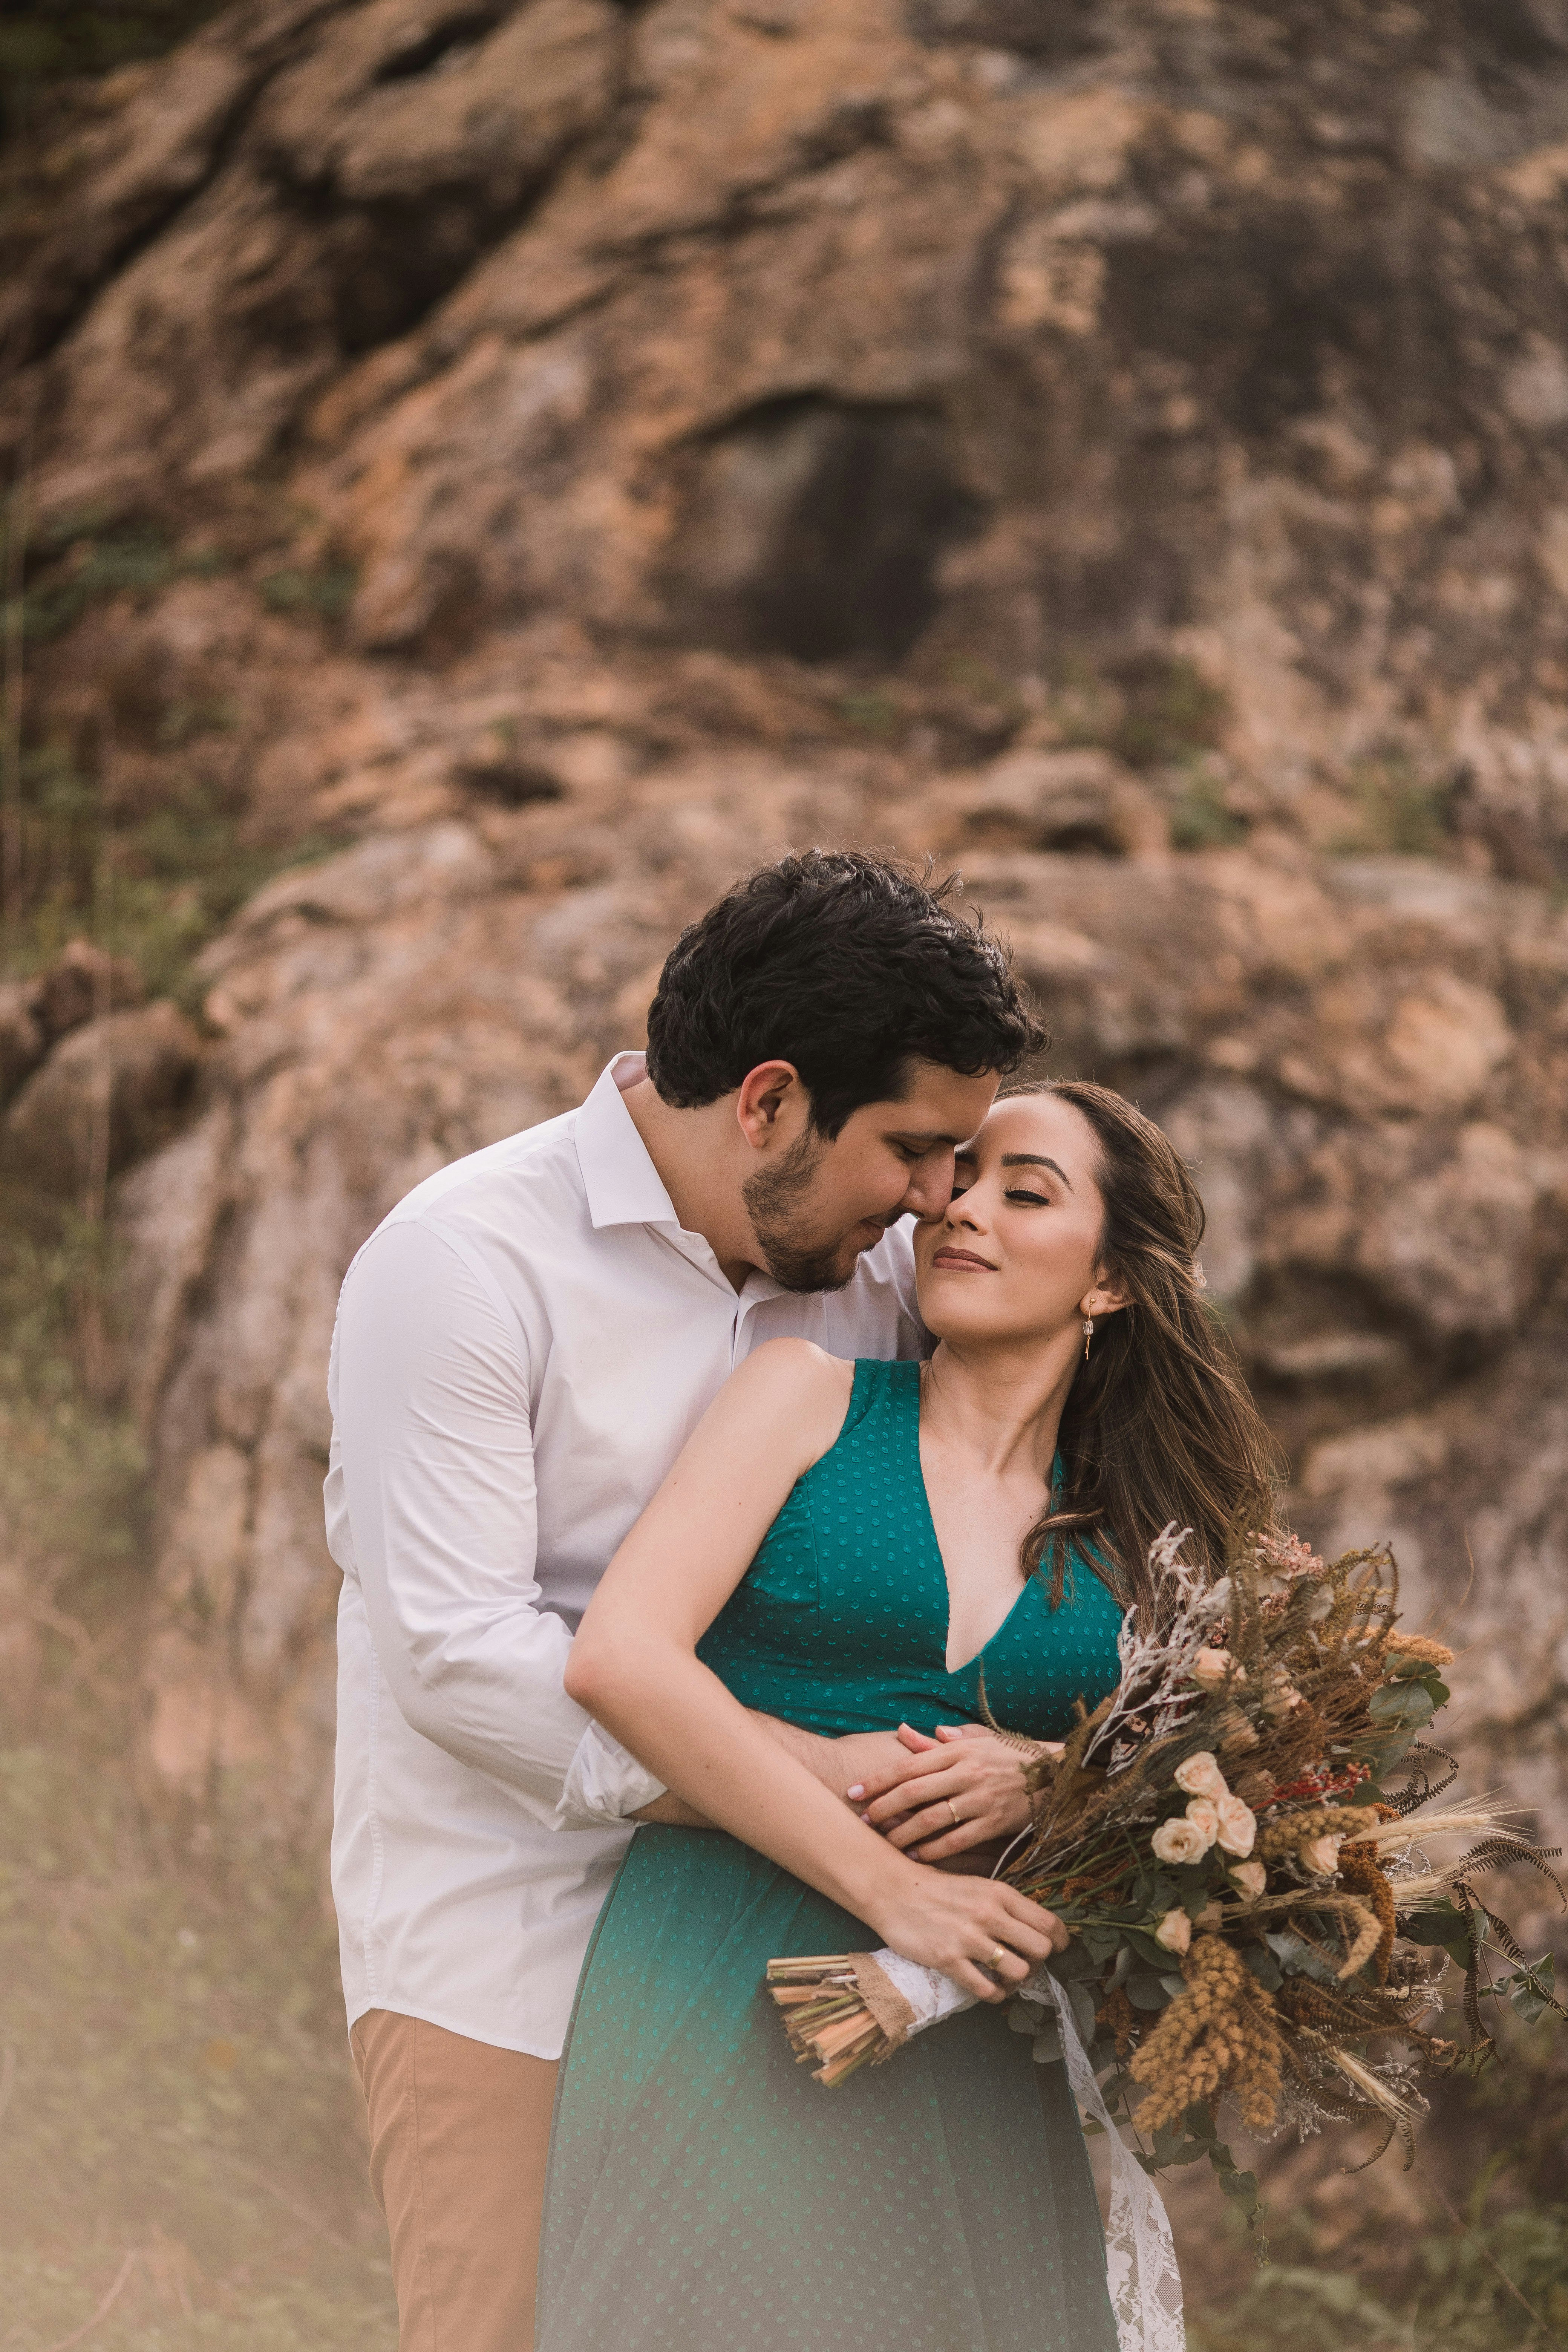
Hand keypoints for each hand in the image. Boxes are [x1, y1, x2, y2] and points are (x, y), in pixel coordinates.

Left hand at [850, 1722, 1063, 1861]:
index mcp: (958, 1750)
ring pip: (932, 1819)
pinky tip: (918, 1857)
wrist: (1055, 1774)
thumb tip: (904, 1731)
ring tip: (885, 1842)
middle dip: (883, 1808)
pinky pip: (958, 1841)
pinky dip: (934, 1851)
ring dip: (903, 1834)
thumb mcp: (975, 1742)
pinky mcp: (996, 1823)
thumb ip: (938, 1743)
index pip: (908, 1765)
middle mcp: (966, 1772)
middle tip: (862, 1820)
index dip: (877, 1779)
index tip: (852, 1792)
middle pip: (914, 1792)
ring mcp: (981, 1799)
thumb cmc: (1009, 1757)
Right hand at [868, 1862, 1067, 2002]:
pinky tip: (989, 1989)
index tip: (1057, 1949)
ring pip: (1018, 1972)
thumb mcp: (978, 1887)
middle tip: (1025, 1963)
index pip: (1048, 1922)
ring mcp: (969, 1939)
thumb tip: (1035, 1930)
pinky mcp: (949, 1960)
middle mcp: (989, 1914)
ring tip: (1006, 1979)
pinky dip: (995, 1995)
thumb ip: (1005, 1906)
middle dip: (1038, 1962)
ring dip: (1017, 1981)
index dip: (1060, 1941)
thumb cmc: (938, 1890)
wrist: (893, 1892)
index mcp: (999, 1894)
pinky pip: (987, 1989)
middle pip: (1041, 1949)